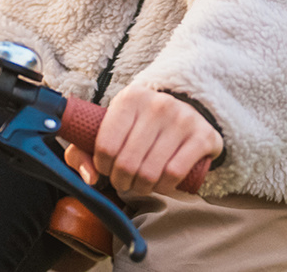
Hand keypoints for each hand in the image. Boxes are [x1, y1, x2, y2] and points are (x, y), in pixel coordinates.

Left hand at [61, 85, 220, 198]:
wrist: (186, 107)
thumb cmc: (140, 123)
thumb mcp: (111, 125)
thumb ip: (84, 151)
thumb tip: (90, 177)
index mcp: (129, 98)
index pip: (106, 145)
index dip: (102, 166)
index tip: (107, 169)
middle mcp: (157, 104)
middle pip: (127, 162)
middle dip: (121, 181)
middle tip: (124, 181)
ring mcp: (182, 119)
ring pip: (150, 172)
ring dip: (142, 188)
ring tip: (140, 184)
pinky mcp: (202, 136)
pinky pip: (174, 174)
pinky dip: (164, 187)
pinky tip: (160, 184)